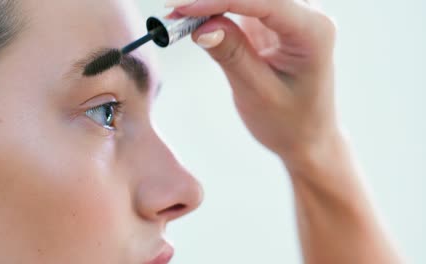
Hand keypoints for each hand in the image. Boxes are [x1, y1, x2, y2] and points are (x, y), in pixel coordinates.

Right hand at [169, 0, 338, 161]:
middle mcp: (307, 13)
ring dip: (210, 1)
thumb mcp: (257, 92)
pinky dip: (215, 7)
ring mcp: (290, 14)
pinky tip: (192, 16)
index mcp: (313, 30)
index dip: (218, 0)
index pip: (264, 1)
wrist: (306, 136)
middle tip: (174, 9)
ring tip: (178, 15)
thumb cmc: (289, 121)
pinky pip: (241, 4)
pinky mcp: (272, 20)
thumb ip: (232, 54)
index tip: (181, 8)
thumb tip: (200, 26)